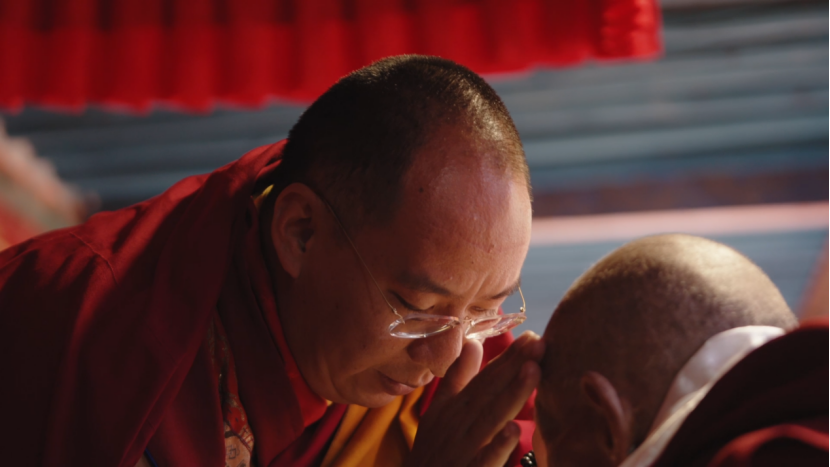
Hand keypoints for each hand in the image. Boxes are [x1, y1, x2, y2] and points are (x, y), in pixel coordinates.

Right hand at [406, 331, 543, 466]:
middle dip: (514, 366)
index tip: (531, 336)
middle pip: (490, 391)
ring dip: (511, 394)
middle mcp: (459, 423)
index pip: (485, 378)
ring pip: (491, 418)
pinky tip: (513, 430)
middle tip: (538, 341)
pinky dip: (497, 446)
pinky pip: (484, 460)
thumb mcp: (438, 412)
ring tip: (533, 370)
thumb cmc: (431, 453)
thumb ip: (457, 378)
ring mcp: (463, 449)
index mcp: (455, 407)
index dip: (508, 358)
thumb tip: (473, 343)